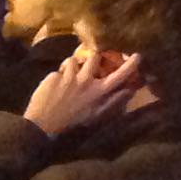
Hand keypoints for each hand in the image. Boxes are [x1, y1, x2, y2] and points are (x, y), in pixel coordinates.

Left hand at [24, 47, 155, 140]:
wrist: (43, 124)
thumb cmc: (73, 123)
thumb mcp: (96, 116)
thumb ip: (113, 102)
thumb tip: (130, 90)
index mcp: (98, 91)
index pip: (119, 75)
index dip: (130, 65)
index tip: (137, 55)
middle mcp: (86, 80)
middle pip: (94, 57)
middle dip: (93, 57)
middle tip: (90, 62)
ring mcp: (69, 76)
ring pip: (74, 59)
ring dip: (73, 65)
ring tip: (69, 76)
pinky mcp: (54, 75)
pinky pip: (59, 70)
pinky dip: (59, 75)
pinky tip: (55, 87)